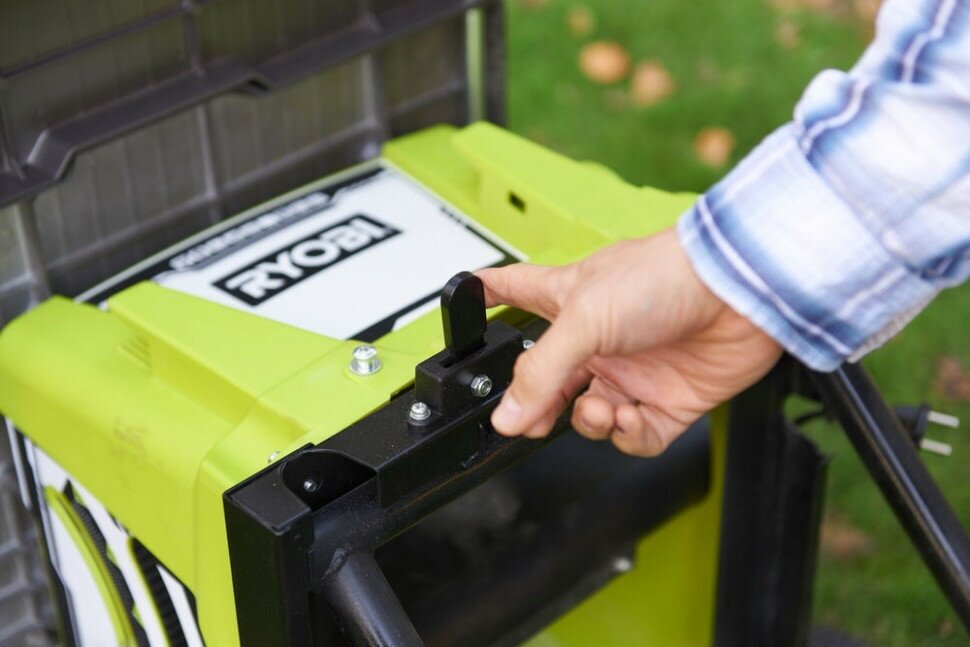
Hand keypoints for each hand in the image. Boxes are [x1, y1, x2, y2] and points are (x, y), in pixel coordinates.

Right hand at [476, 228, 782, 455]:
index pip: (516, 292)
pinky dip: (627, 436)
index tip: (466, 297)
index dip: (488, 294)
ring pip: (590, 415)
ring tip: (599, 409)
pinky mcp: (668, 400)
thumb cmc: (665, 277)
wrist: (738, 293)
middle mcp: (599, 338)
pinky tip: (628, 419)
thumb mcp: (583, 319)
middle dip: (537, 405)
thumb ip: (539, 371)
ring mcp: (633, 370)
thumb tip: (507, 414)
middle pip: (550, 380)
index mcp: (568, 301)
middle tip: (531, 417)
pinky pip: (635, 435)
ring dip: (589, 422)